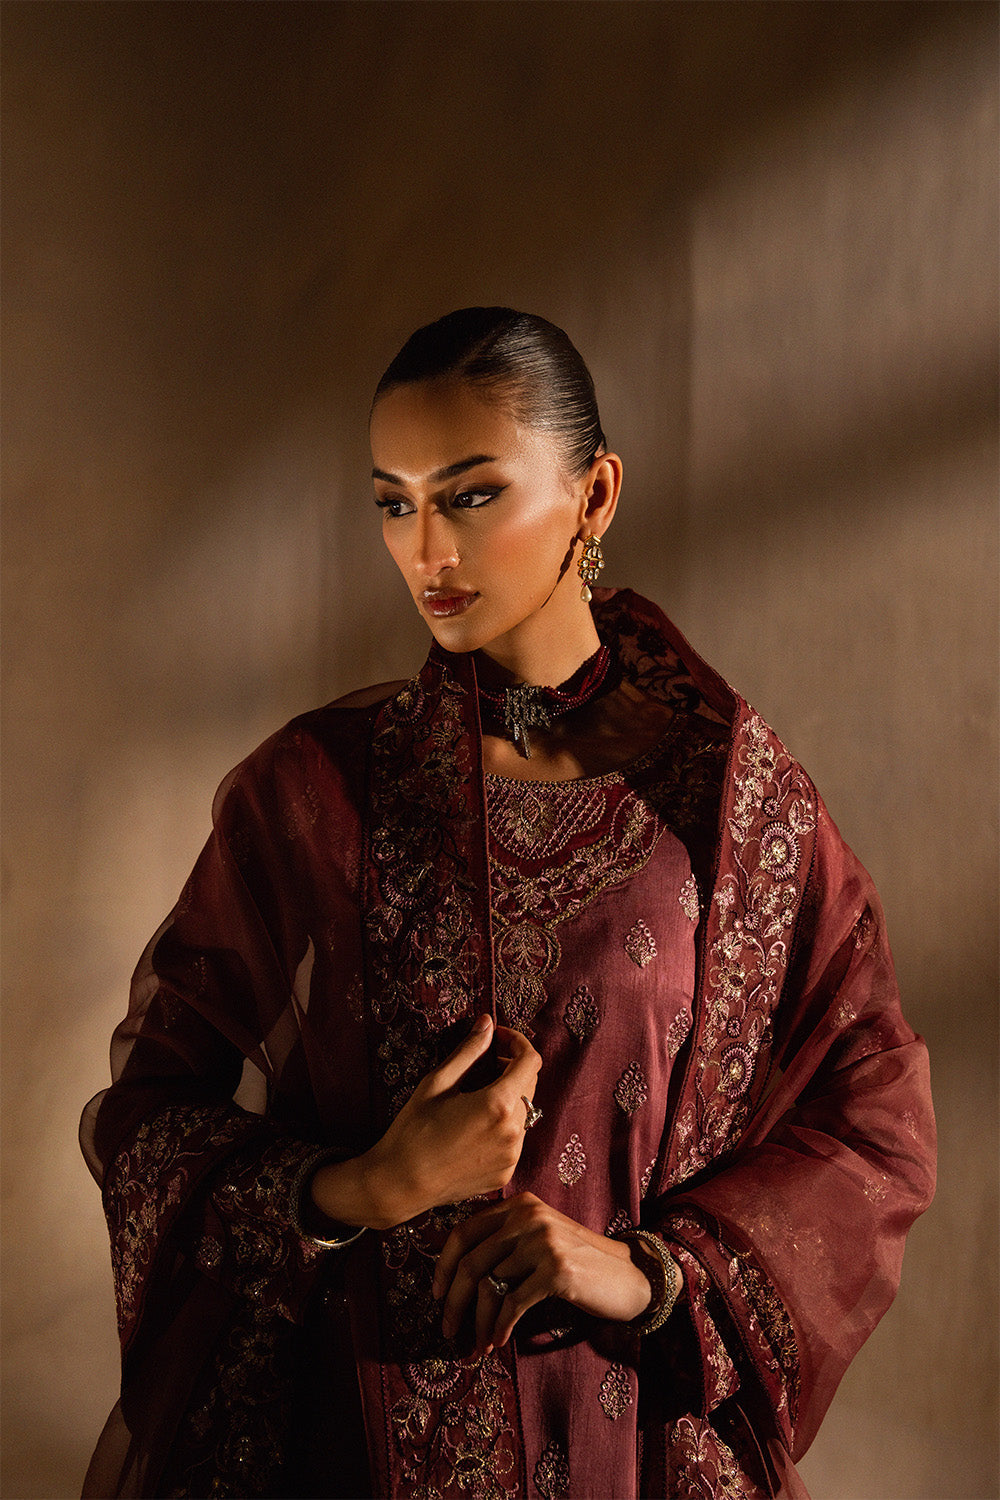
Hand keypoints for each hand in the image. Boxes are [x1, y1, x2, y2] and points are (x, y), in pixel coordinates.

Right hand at [311, 1015, 540, 1229]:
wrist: (400, 1184)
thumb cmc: (413, 1130)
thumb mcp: (437, 1083)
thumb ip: (469, 1050)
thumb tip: (487, 1023)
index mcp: (498, 1105)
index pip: (531, 1062)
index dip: (518, 1042)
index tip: (498, 1037)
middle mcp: (513, 1132)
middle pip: (530, 1085)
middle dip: (513, 1067)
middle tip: (486, 1062)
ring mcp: (512, 1156)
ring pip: (524, 1112)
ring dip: (509, 1096)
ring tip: (478, 1095)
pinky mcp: (506, 1173)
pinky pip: (515, 1138)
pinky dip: (503, 1124)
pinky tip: (475, 1124)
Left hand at [432, 1193, 667, 1353]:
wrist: (630, 1275)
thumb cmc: (580, 1263)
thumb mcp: (540, 1239)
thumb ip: (505, 1242)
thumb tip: (455, 1273)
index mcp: (519, 1205)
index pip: (464, 1231)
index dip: (444, 1266)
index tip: (436, 1295)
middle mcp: (528, 1216)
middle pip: (472, 1261)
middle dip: (453, 1301)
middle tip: (446, 1330)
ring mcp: (542, 1241)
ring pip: (490, 1286)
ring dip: (479, 1322)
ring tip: (477, 1344)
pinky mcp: (556, 1269)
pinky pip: (513, 1303)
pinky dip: (501, 1327)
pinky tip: (499, 1342)